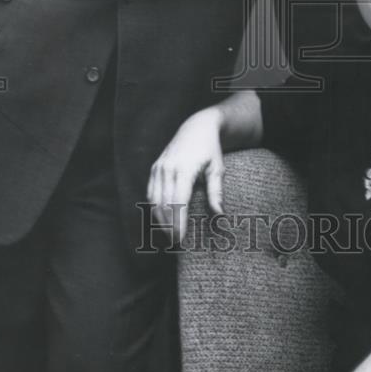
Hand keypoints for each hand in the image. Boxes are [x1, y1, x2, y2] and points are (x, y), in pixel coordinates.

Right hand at [147, 107, 224, 243]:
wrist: (196, 128)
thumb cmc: (210, 150)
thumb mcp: (217, 168)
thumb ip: (216, 192)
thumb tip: (219, 215)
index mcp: (184, 169)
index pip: (178, 202)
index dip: (178, 222)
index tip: (181, 239)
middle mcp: (167, 168)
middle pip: (164, 204)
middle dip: (168, 225)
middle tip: (176, 243)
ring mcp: (158, 167)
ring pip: (154, 200)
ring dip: (160, 220)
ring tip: (169, 236)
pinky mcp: (154, 168)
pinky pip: (151, 193)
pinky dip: (154, 208)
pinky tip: (162, 220)